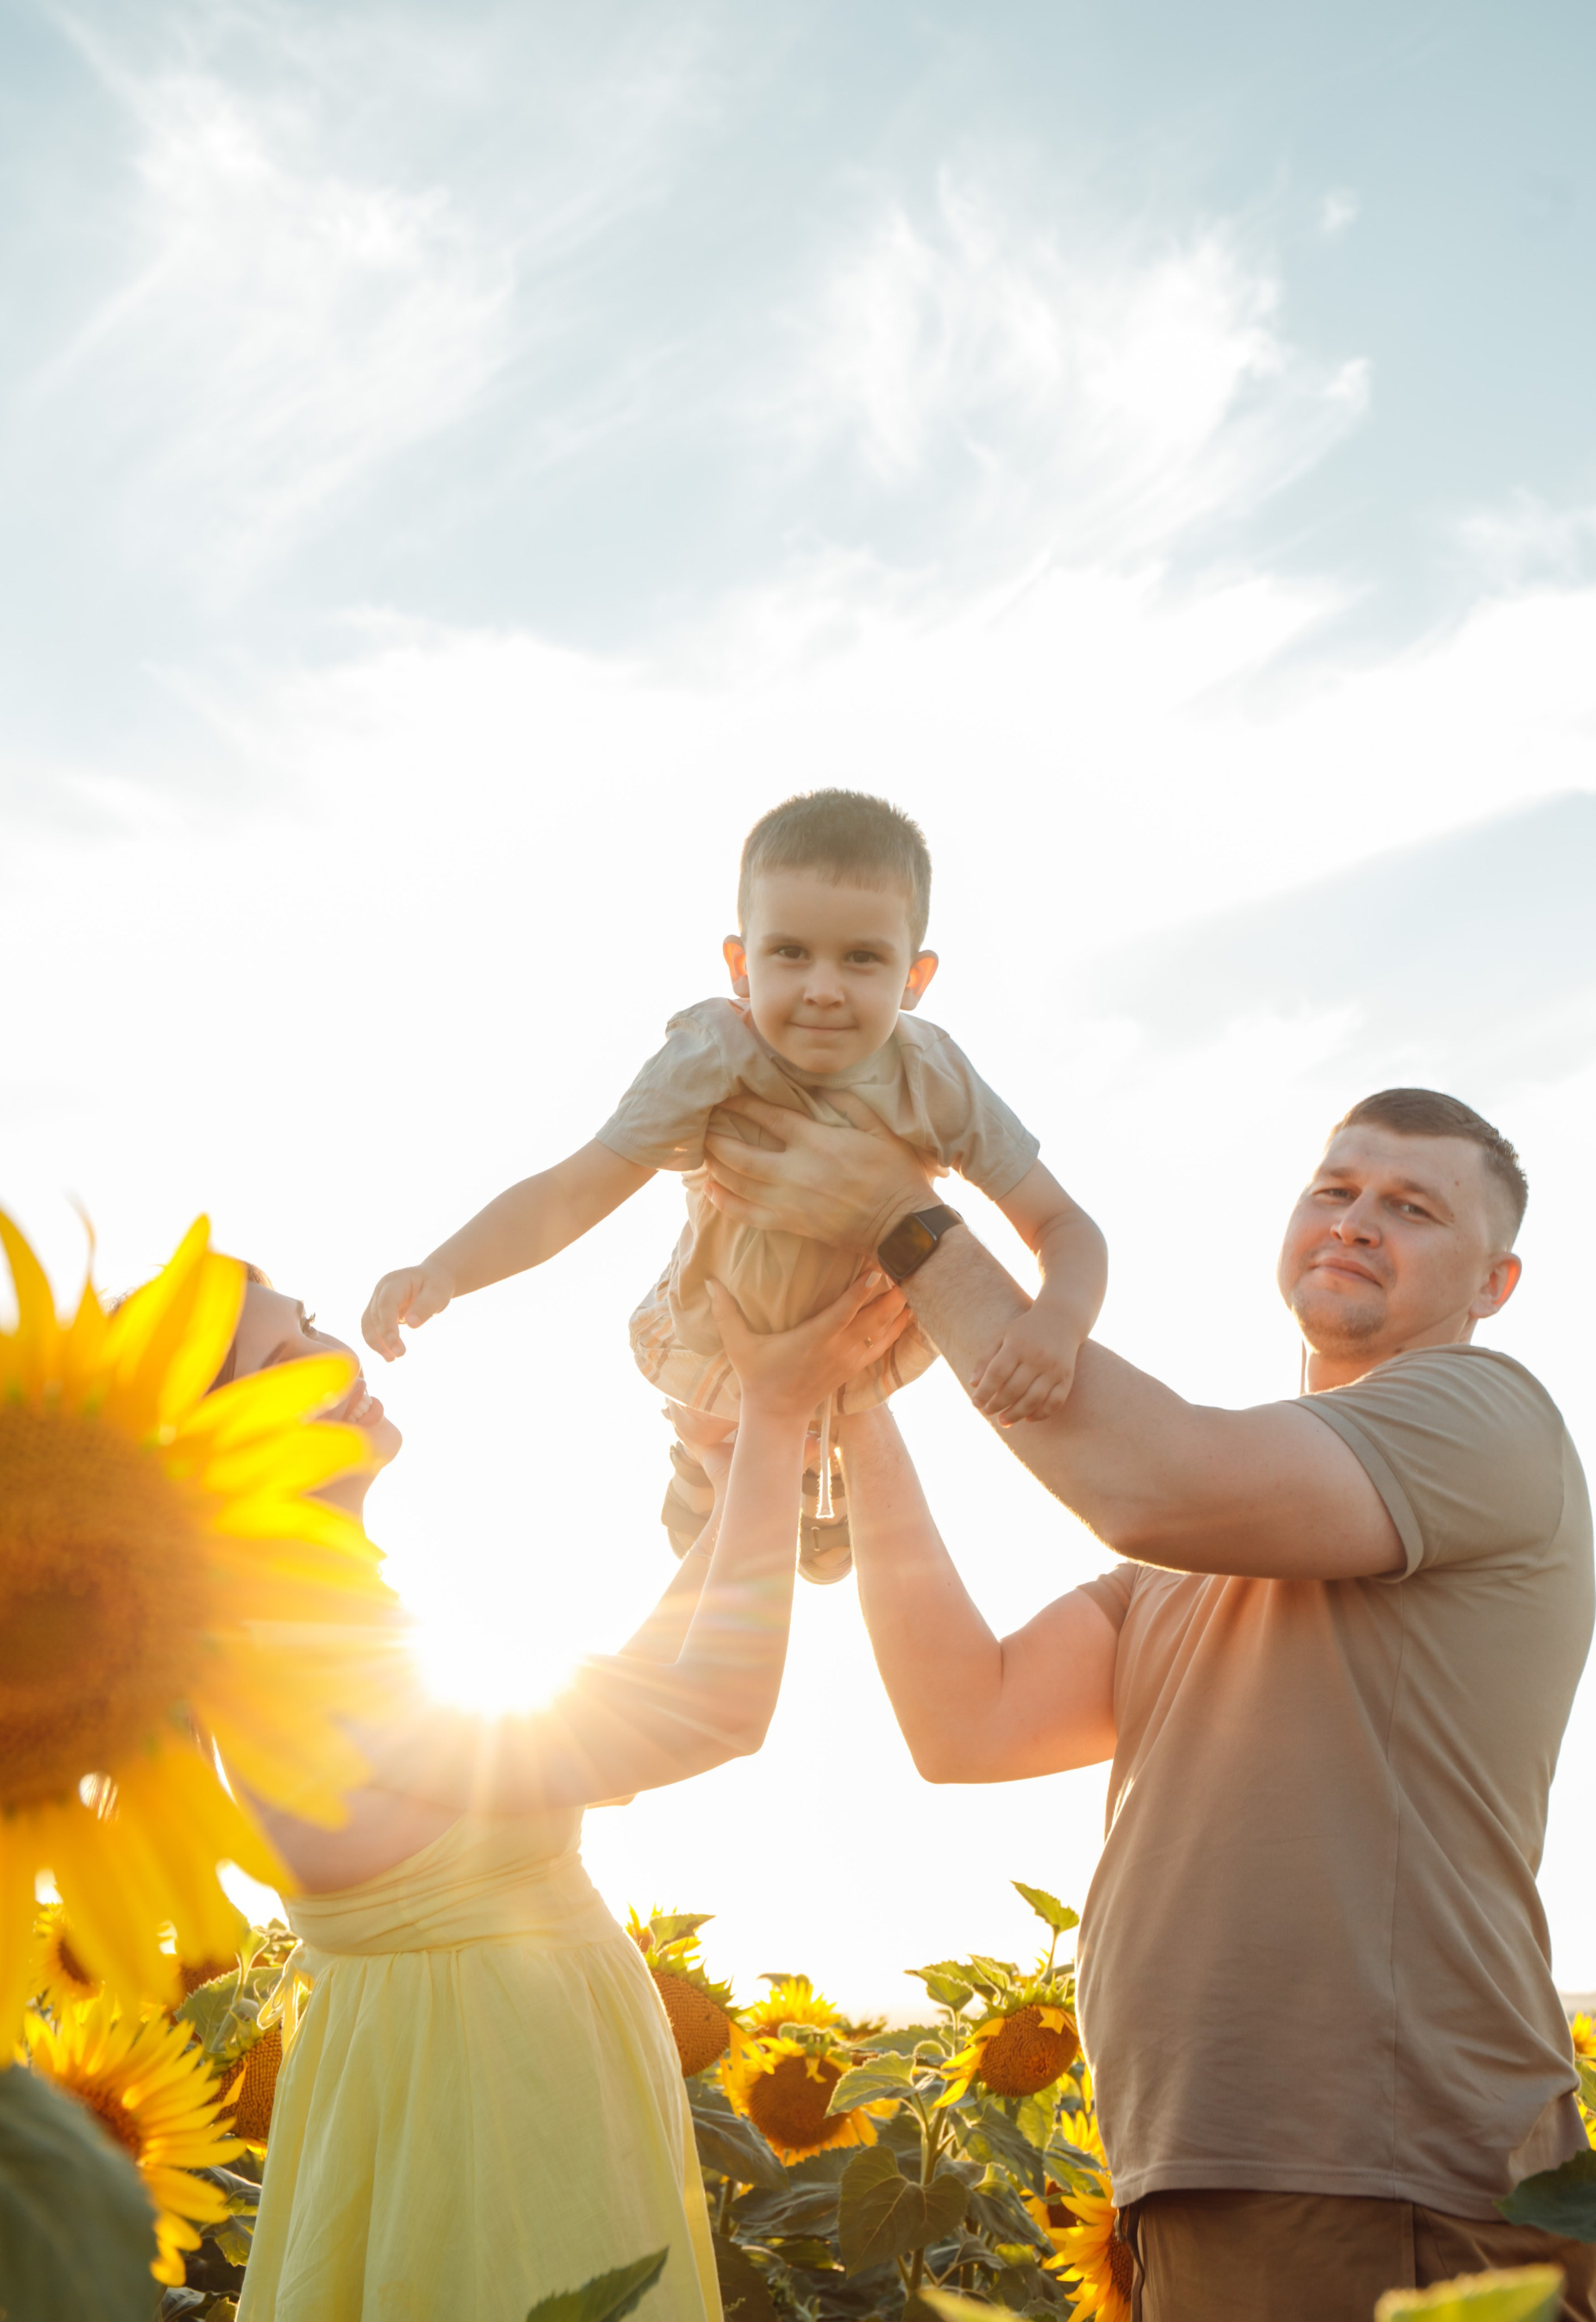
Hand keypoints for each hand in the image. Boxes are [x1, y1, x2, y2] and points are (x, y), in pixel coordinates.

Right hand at [361, 1262, 456, 1360]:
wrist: (433, 1278)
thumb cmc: (437, 1285)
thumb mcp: (438, 1294)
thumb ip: (425, 1307)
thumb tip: (411, 1324)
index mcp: (395, 1281)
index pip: (386, 1303)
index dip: (388, 1325)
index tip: (396, 1344)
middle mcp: (381, 1289)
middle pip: (375, 1315)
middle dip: (385, 1337)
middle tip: (400, 1354)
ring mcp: (377, 1299)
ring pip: (368, 1323)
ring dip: (376, 1343)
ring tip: (391, 1359)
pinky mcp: (378, 1310)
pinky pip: (371, 1327)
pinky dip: (377, 1341)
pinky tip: (387, 1353)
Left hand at [701, 1091, 934, 1254]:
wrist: (901, 1225)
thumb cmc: (895, 1174)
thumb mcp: (878, 1129)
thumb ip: (847, 1104)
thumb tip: (819, 1088)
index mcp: (817, 1142)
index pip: (769, 1117)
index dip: (743, 1105)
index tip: (726, 1096)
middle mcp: (796, 1171)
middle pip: (742, 1153)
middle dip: (717, 1138)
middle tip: (702, 1126)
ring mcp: (790, 1201)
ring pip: (739, 1183)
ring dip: (716, 1167)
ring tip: (703, 1152)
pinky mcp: (791, 1224)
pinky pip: (748, 1214)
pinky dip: (725, 1203)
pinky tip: (710, 1191)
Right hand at [707, 1269, 909, 1422]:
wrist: (776, 1414)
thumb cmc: (757, 1375)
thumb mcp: (738, 1345)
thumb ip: (726, 1313)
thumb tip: (709, 1282)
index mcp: (813, 1339)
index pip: (843, 1313)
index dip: (861, 1292)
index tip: (877, 1271)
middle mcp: (837, 1349)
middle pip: (873, 1320)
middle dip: (892, 1295)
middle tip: (907, 1266)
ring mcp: (849, 1360)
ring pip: (884, 1333)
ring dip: (901, 1310)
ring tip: (918, 1282)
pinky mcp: (854, 1367)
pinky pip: (884, 1346)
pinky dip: (899, 1329)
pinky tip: (911, 1312)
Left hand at [969, 1312, 1082, 1426]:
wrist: (1061, 1320)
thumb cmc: (1024, 1330)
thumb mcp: (1001, 1336)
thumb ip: (986, 1358)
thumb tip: (973, 1384)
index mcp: (1017, 1345)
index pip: (997, 1374)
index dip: (984, 1392)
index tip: (975, 1403)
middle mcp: (1037, 1357)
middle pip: (1014, 1389)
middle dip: (997, 1405)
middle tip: (987, 1412)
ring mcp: (1054, 1368)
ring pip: (1034, 1400)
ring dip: (1016, 1414)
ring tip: (1003, 1421)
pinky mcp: (1067, 1377)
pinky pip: (1055, 1402)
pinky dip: (1041, 1414)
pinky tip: (1028, 1418)